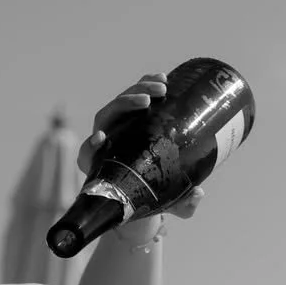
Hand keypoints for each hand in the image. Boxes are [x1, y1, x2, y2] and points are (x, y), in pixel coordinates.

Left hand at [77, 71, 204, 221]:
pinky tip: (163, 79)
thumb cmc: (154, 200)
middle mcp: (105, 145)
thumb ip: (183, 205)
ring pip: (120, 103)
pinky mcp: (132, 116)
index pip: (87, 155)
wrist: (150, 186)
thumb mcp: (169, 205)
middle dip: (124, 105)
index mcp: (102, 168)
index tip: (101, 139)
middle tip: (147, 103)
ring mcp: (117, 128)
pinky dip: (145, 85)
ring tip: (162, 87)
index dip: (90, 147)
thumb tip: (198, 195)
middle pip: (105, 118)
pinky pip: (134, 95)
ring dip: (139, 90)